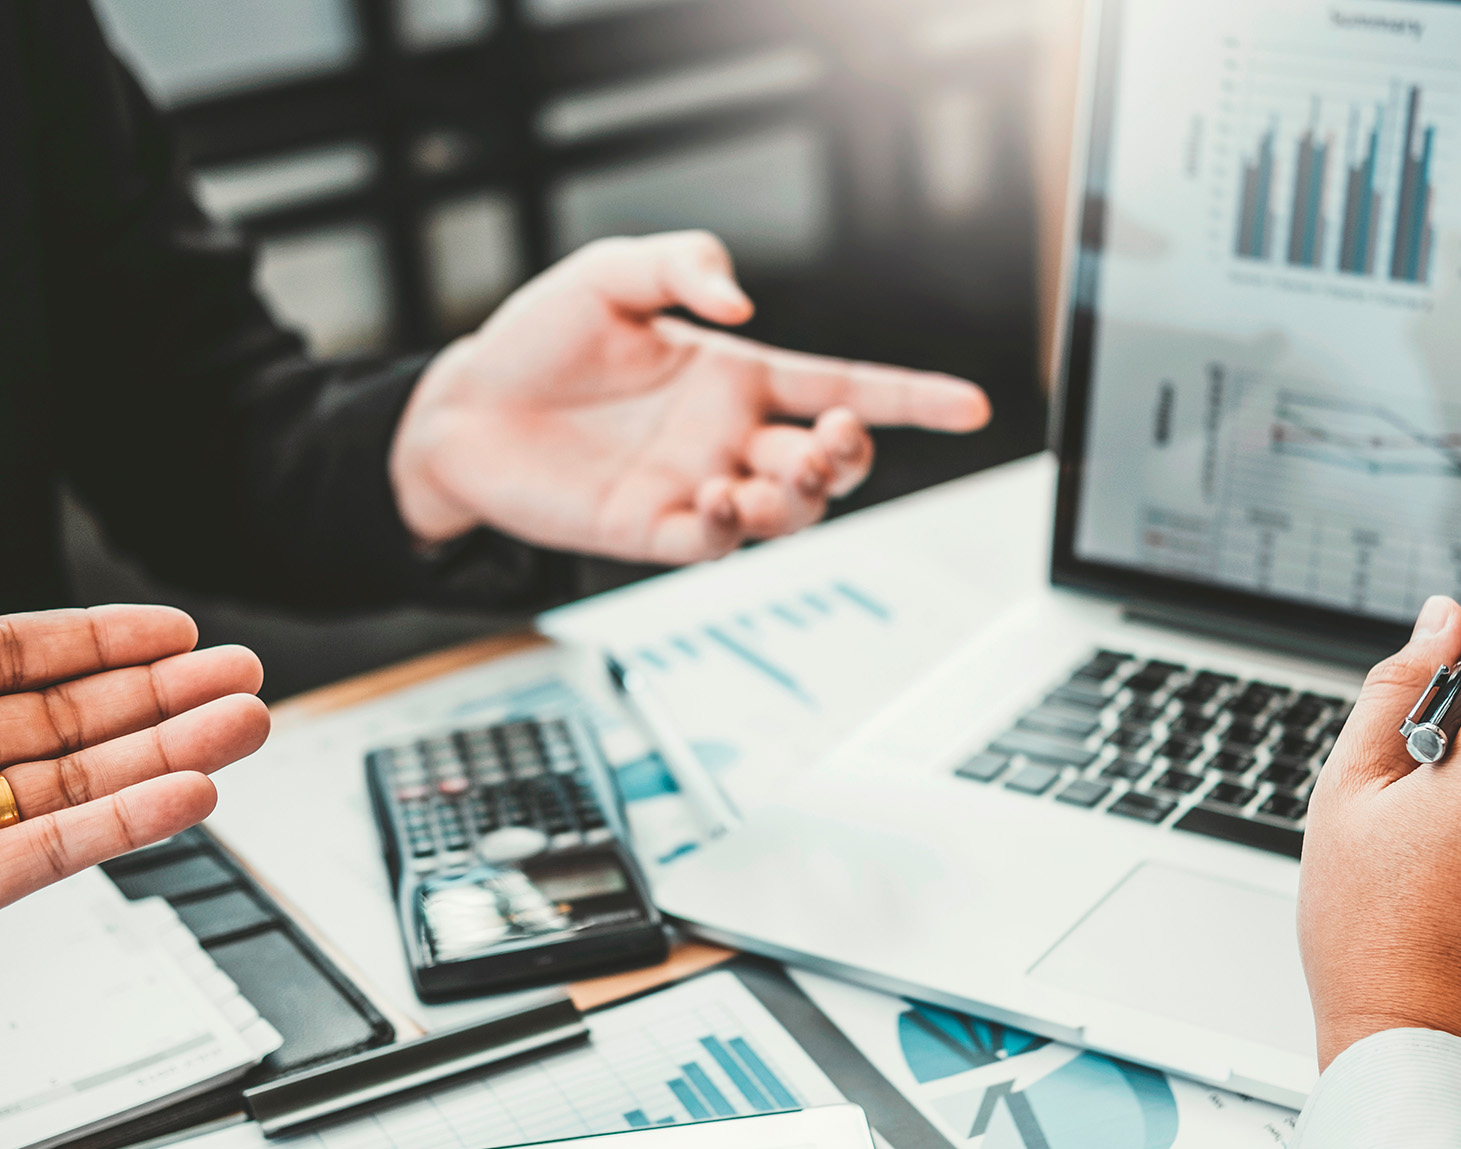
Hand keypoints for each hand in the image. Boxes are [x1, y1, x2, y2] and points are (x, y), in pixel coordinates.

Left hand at [0, 607, 270, 907]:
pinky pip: (56, 851)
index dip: (100, 642)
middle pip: (70, 721)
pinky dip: (127, 825)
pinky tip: (193, 795)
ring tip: (247, 725)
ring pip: (81, 784)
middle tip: (243, 676)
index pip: (18, 659)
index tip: (177, 631)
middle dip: (167, 694)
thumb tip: (9, 636)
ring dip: (172, 754)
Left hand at [389, 231, 992, 563]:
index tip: (974, 405)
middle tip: (831, 443)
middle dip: (850, 457)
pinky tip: (709, 499)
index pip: (847, 387)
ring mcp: (695, 487)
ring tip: (761, 479)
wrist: (461, 407)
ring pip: (786, 513)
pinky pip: (711, 546)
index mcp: (739, 376)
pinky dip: (724, 530)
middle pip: (830, 463)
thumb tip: (745, 303)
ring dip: (795, 502)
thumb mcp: (611, 272)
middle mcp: (729, 437)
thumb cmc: (539, 340)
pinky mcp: (650, 530)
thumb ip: (683, 265)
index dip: (913, 398)